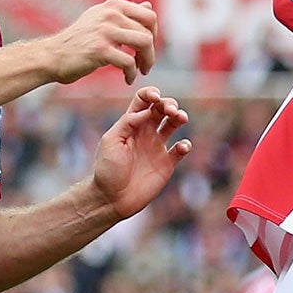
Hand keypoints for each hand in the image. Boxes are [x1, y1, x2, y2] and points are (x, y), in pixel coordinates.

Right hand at [46, 0, 158, 84]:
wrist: (52, 56)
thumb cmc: (78, 41)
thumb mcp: (101, 20)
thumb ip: (125, 14)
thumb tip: (148, 5)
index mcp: (113, 6)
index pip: (149, 16)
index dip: (153, 35)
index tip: (146, 49)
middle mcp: (111, 14)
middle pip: (148, 32)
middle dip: (150, 52)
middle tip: (144, 65)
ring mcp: (105, 31)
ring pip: (144, 43)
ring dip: (146, 62)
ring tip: (139, 72)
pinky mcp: (100, 49)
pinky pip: (129, 62)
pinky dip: (132, 74)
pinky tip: (127, 79)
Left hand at [90, 86, 189, 219]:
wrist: (112, 198)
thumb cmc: (107, 169)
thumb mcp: (111, 140)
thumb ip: (128, 122)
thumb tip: (147, 110)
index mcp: (131, 124)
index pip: (143, 101)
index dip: (151, 94)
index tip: (155, 97)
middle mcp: (146, 132)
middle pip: (162, 109)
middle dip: (169, 103)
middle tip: (170, 109)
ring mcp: (157, 147)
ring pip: (174, 124)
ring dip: (180, 117)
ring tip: (181, 118)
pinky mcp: (166, 164)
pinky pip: (181, 150)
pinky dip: (185, 145)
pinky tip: (181, 146)